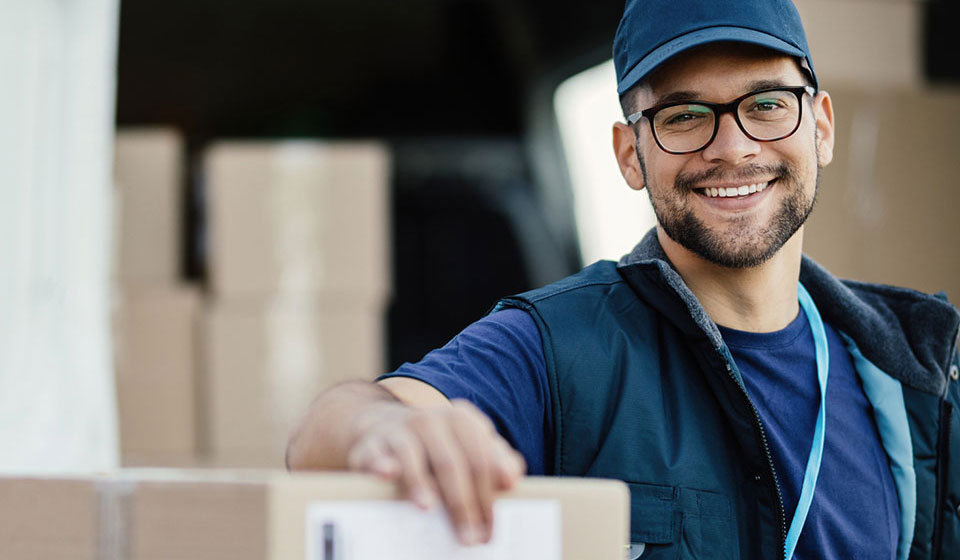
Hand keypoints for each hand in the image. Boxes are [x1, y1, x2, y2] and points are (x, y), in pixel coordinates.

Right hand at [346, 398, 526, 545]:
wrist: (388, 426)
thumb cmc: (440, 446)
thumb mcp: (471, 446)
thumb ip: (497, 461)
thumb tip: (511, 479)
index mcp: (462, 420)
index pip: (481, 460)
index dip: (488, 496)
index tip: (490, 528)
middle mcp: (431, 419)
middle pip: (451, 464)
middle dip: (462, 504)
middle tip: (468, 538)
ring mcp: (400, 429)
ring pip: (413, 456)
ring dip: (420, 483)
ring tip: (429, 509)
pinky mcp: (372, 442)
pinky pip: (375, 454)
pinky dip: (380, 463)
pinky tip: (386, 474)